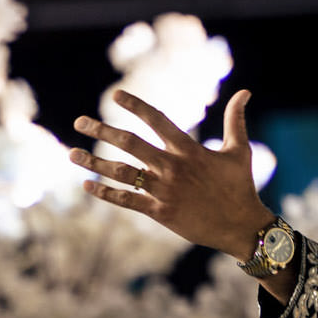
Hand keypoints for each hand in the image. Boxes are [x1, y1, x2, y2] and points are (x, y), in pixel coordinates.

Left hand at [71, 89, 270, 263]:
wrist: (241, 225)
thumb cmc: (240, 187)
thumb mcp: (240, 150)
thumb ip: (235, 120)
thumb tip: (245, 92)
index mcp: (189, 149)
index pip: (157, 120)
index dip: (136, 106)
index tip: (115, 95)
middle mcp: (172, 166)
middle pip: (130, 143)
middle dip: (102, 131)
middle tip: (79, 122)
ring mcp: (164, 190)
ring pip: (122, 172)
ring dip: (94, 162)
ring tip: (71, 153)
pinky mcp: (160, 212)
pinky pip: (126, 201)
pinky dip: (105, 193)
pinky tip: (87, 185)